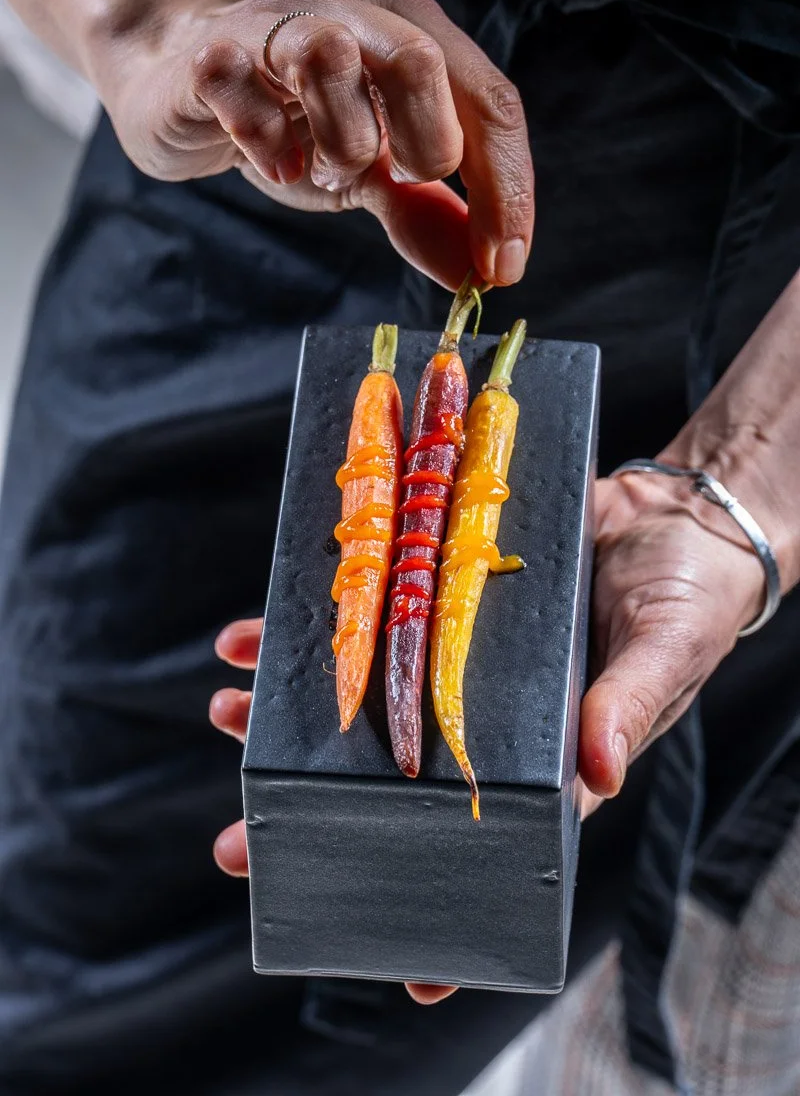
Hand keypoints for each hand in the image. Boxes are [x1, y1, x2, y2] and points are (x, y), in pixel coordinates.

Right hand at [100, 0, 533, 289]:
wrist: (179, 90)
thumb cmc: (289, 123)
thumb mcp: (371, 174)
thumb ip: (425, 214)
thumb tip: (480, 273)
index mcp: (410, 24)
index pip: (488, 99)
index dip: (505, 190)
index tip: (500, 266)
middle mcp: (352, 4)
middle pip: (422, 64)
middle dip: (422, 150)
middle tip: (389, 179)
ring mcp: (278, 19)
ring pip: (331, 62)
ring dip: (339, 146)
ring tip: (320, 165)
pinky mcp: (213, 52)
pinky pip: (247, 96)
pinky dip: (266, 146)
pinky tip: (270, 161)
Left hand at [210, 471, 763, 1002]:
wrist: (670, 516)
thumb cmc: (687, 601)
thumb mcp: (668, 653)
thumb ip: (631, 707)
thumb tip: (597, 773)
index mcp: (547, 759)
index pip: (490, 846)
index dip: (450, 910)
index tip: (405, 976)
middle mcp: (485, 721)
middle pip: (391, 783)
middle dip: (312, 813)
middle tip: (240, 847)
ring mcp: (452, 662)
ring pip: (359, 707)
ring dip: (285, 717)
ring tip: (223, 716)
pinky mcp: (435, 599)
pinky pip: (362, 622)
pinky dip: (302, 630)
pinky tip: (250, 634)